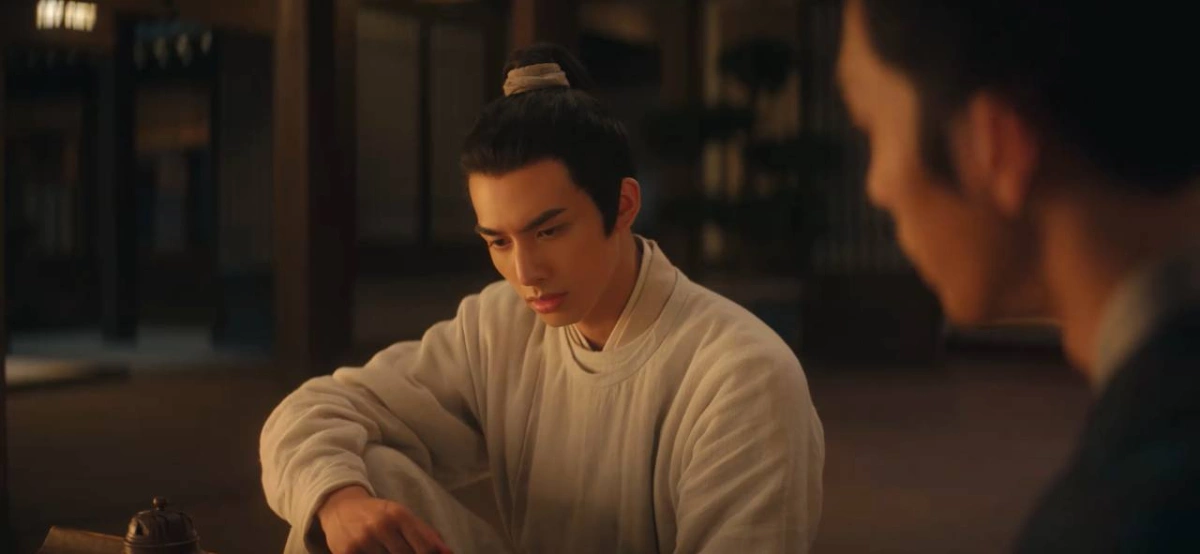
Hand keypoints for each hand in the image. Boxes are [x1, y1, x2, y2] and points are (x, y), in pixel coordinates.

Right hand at [317, 485, 453, 553]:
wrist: (340, 506)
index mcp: (399, 514)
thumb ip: (426, 535)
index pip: (425, 547)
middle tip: (404, 552)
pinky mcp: (346, 552)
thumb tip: (449, 553)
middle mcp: (381, 526)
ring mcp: (363, 540)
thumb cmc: (377, 514)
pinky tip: (374, 553)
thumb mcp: (402, 516)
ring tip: (388, 550)